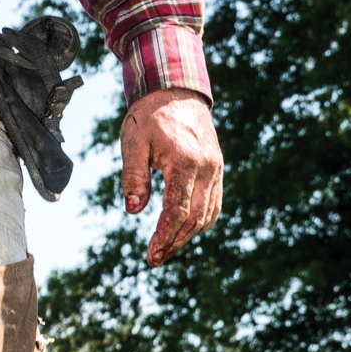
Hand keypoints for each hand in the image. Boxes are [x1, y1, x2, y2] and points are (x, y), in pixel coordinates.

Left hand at [120, 89, 222, 266]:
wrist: (176, 92)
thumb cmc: (149, 117)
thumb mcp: (133, 143)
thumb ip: (133, 177)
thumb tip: (134, 210)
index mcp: (185, 161)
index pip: (178, 210)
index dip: (164, 236)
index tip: (151, 255)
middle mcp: (207, 168)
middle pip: (196, 218)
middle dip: (175, 242)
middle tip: (155, 259)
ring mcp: (216, 169)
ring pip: (208, 214)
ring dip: (188, 236)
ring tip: (166, 250)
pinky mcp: (217, 169)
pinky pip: (213, 203)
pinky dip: (200, 222)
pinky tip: (182, 231)